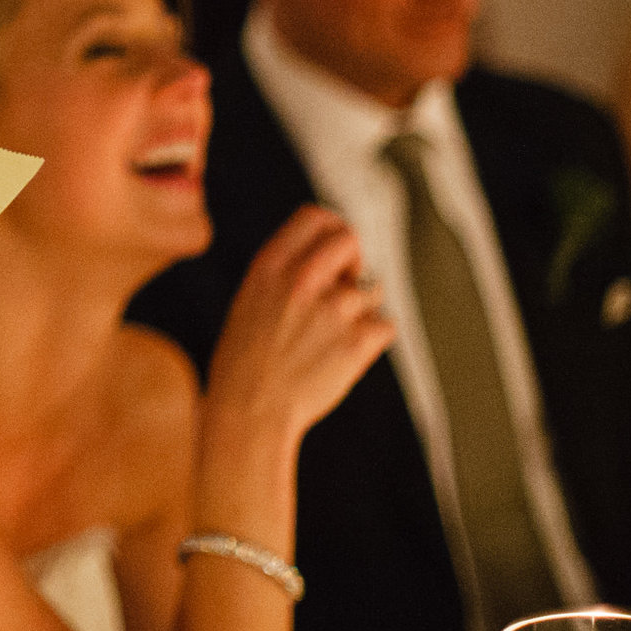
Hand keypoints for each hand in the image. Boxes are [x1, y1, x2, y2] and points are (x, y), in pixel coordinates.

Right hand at [207, 205, 393, 444]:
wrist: (250, 413)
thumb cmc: (246, 362)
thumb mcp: (250, 301)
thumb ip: (286, 273)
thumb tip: (328, 258)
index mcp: (270, 266)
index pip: (314, 218)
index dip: (330, 230)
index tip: (334, 251)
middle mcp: (303, 280)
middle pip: (349, 238)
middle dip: (354, 258)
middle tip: (346, 283)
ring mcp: (334, 309)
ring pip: (371, 289)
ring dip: (360, 310)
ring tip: (331, 338)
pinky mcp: (358, 340)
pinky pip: (385, 326)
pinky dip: (372, 340)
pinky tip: (345, 357)